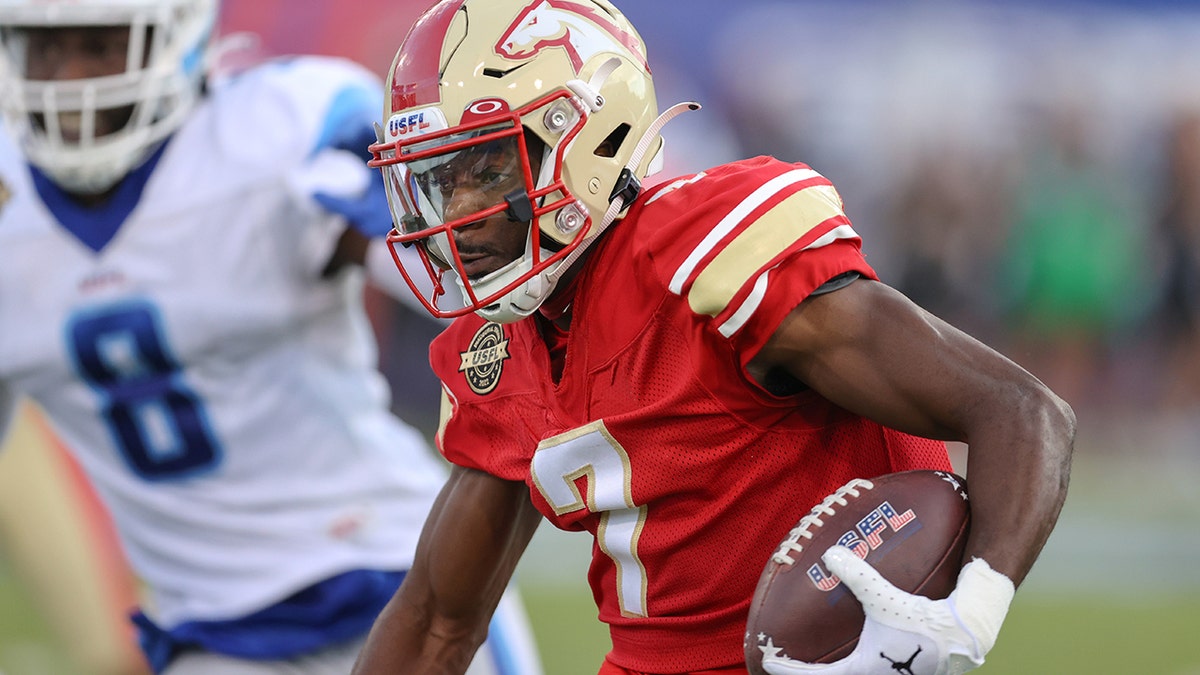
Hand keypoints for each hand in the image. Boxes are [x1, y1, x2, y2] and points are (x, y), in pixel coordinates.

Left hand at [759, 546, 1014, 674]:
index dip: (787, 669)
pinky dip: (853, 669)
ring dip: (833, 673)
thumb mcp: (886, 598)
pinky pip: (868, 673)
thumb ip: (857, 576)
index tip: (766, 660)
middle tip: (783, 665)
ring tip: (814, 663)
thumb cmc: (926, 620)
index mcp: (862, 671)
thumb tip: (831, 554)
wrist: (967, 635)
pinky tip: (857, 652)